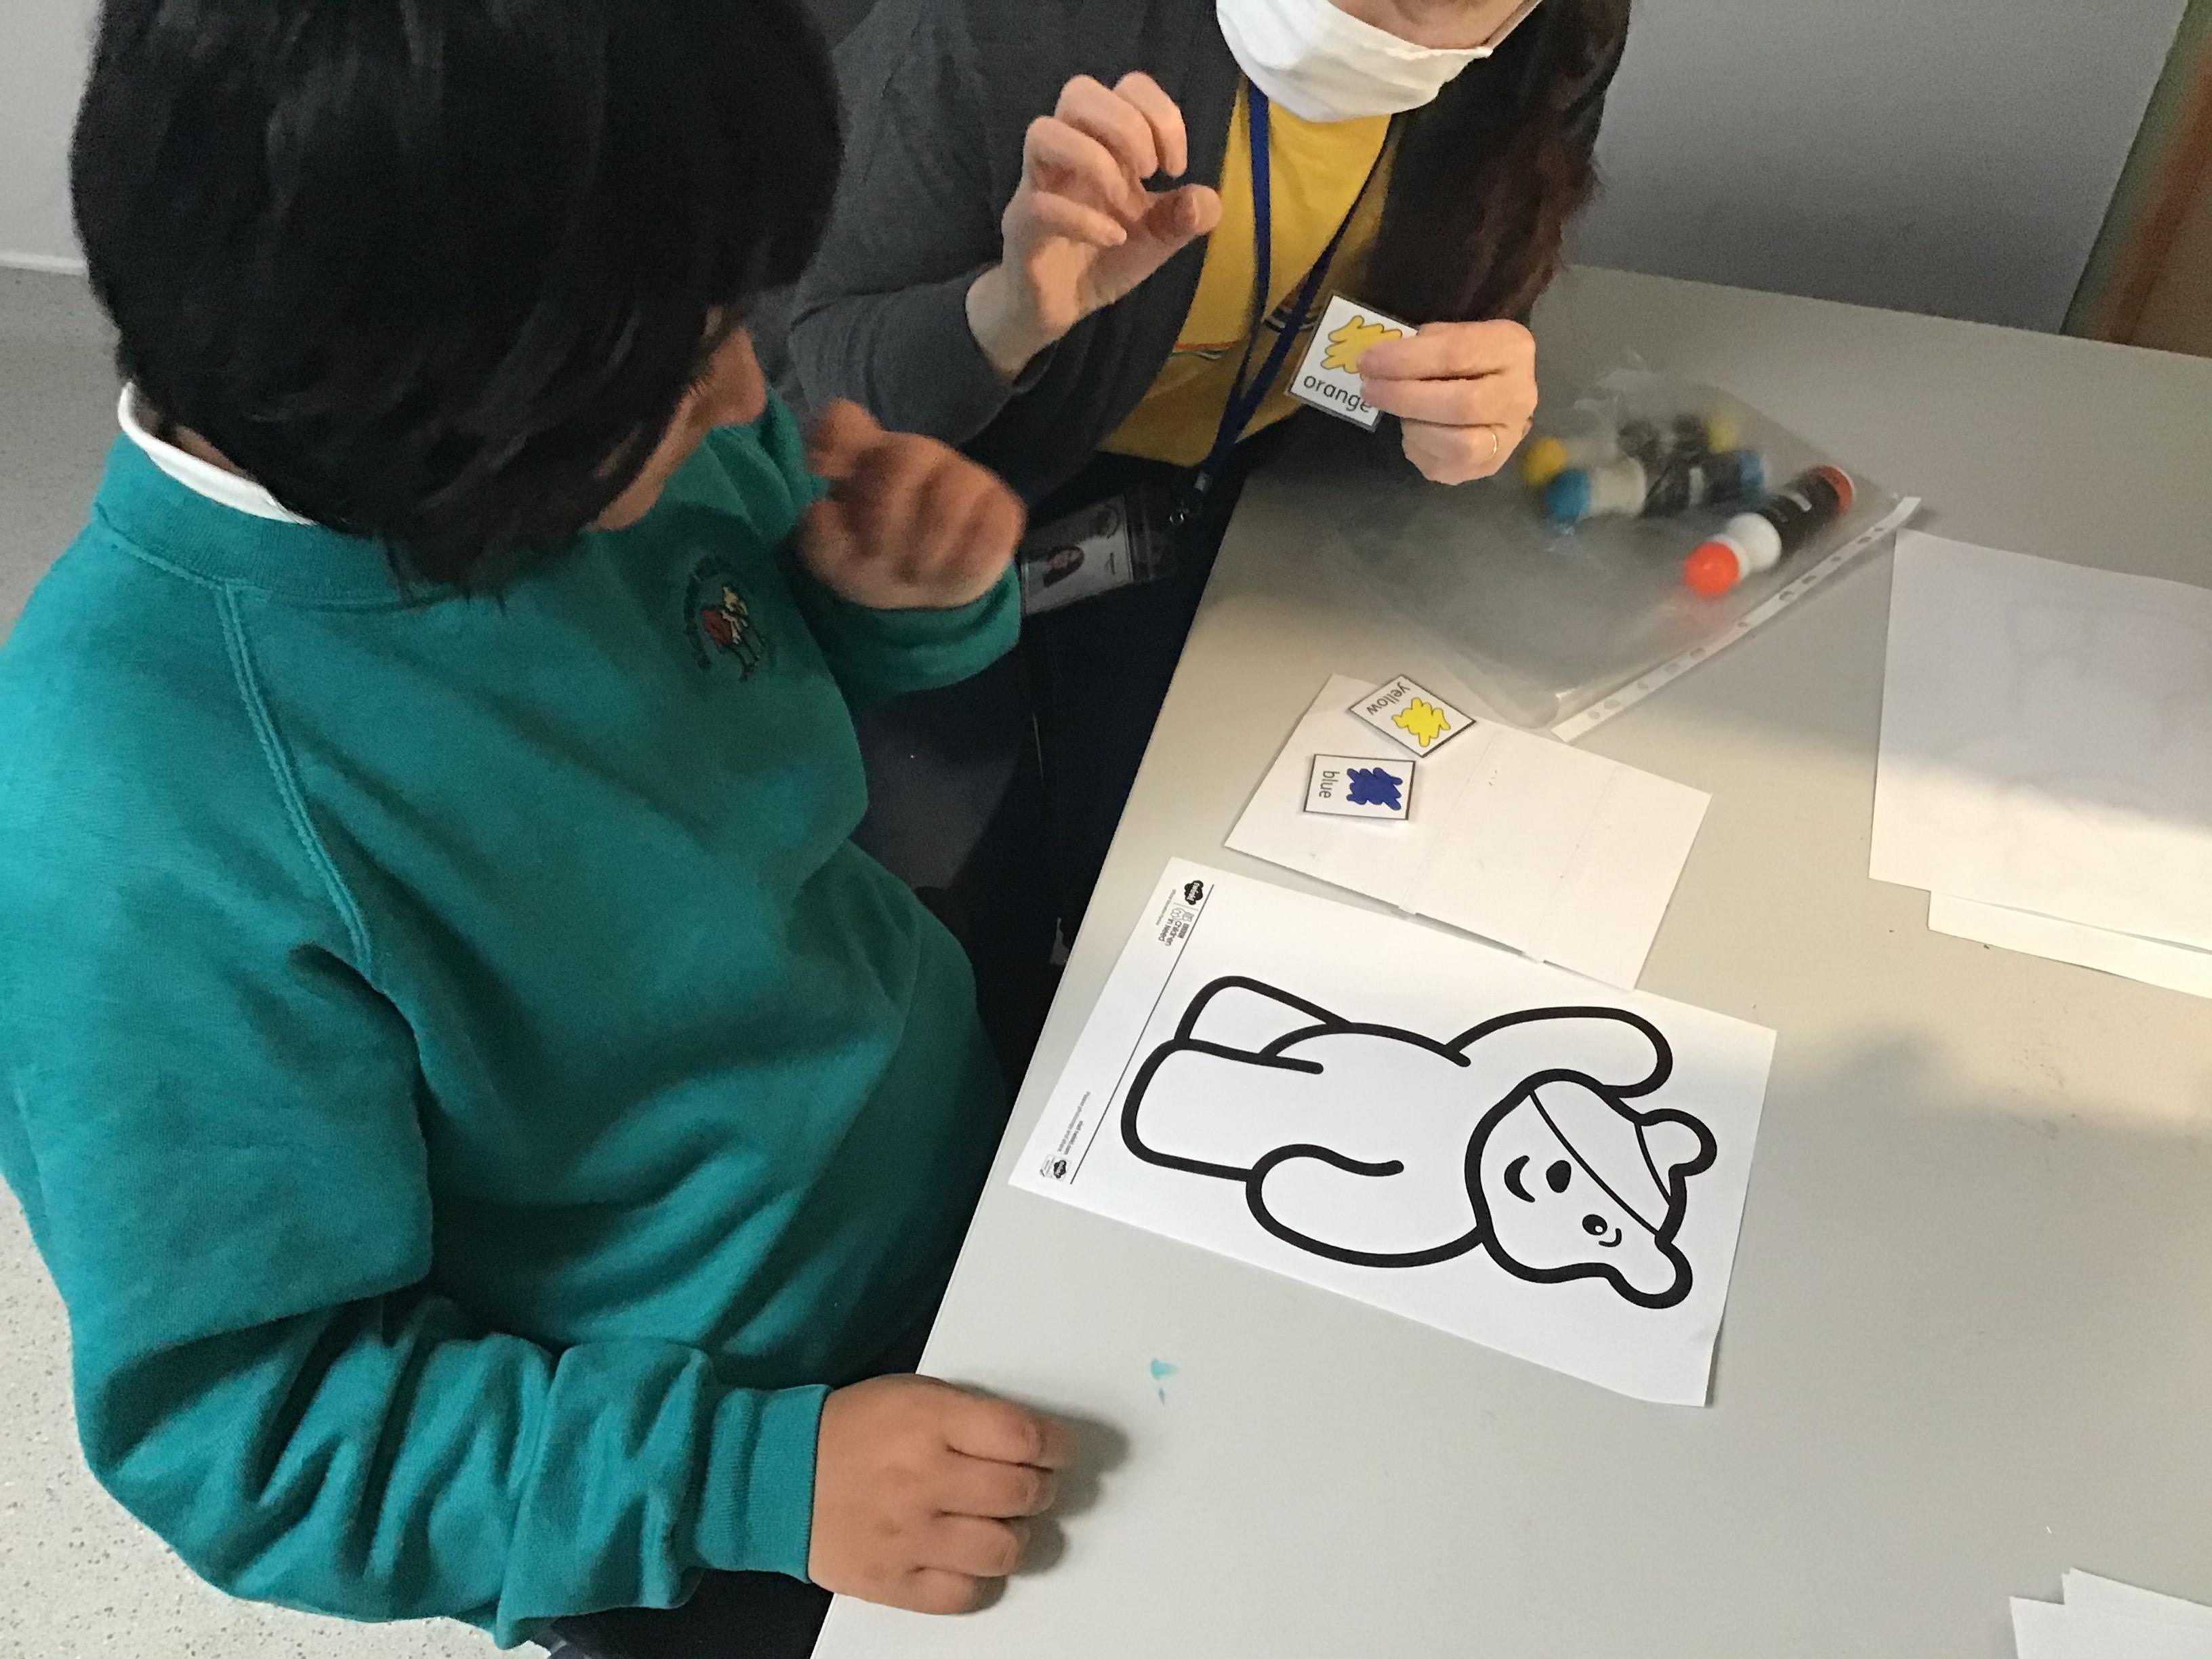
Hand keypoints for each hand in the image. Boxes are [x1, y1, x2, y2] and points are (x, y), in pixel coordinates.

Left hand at [800, 402, 1023, 610]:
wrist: (925, 593)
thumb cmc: (874, 560)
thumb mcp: (835, 559)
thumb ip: (821, 537)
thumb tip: (824, 512)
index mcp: (866, 458)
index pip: (844, 422)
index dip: (832, 436)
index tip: (821, 468)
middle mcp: (915, 454)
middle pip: (905, 454)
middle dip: (887, 515)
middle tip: (879, 555)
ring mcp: (964, 475)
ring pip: (954, 490)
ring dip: (928, 546)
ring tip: (915, 571)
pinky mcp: (1003, 506)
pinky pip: (994, 524)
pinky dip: (967, 558)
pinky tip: (951, 571)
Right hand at [808, 1375, 1074, 1613]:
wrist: (777, 1476)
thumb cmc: (853, 1429)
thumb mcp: (912, 1394)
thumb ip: (971, 1415)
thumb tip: (1033, 1444)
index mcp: (928, 1421)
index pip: (1021, 1437)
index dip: (1055, 1446)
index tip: (1058, 1452)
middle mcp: (922, 1478)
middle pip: (1020, 1493)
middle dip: (1040, 1489)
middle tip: (1032, 1487)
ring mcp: (908, 1536)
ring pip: (1003, 1549)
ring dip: (1017, 1536)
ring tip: (1003, 1524)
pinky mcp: (893, 1582)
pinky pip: (964, 1593)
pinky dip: (980, 1578)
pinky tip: (970, 1558)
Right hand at [966, 73, 1223, 379]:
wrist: (1059, 307)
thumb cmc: (1104, 258)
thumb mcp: (1158, 238)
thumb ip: (1185, 216)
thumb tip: (1206, 201)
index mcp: (1103, 142)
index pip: (1128, 86)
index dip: (1159, 113)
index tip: (1175, 166)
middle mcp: (1067, 151)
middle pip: (1079, 91)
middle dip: (1126, 125)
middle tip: (1150, 173)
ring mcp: (1038, 184)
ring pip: (1044, 132)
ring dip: (1096, 160)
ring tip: (1125, 203)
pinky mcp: (1021, 225)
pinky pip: (1040, 204)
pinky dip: (1084, 219)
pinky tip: (1114, 239)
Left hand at [1354, 320, 1539, 485]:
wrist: (1492, 391)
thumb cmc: (1463, 358)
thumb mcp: (1448, 335)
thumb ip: (1423, 345)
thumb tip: (1380, 362)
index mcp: (1511, 349)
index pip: (1457, 354)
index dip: (1406, 360)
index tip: (1367, 360)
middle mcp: (1520, 395)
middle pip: (1462, 405)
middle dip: (1406, 397)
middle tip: (1369, 389)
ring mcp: (1508, 437)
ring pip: (1458, 444)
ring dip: (1415, 426)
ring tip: (1397, 411)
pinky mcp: (1488, 467)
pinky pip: (1446, 465)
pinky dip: (1419, 447)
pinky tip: (1414, 431)